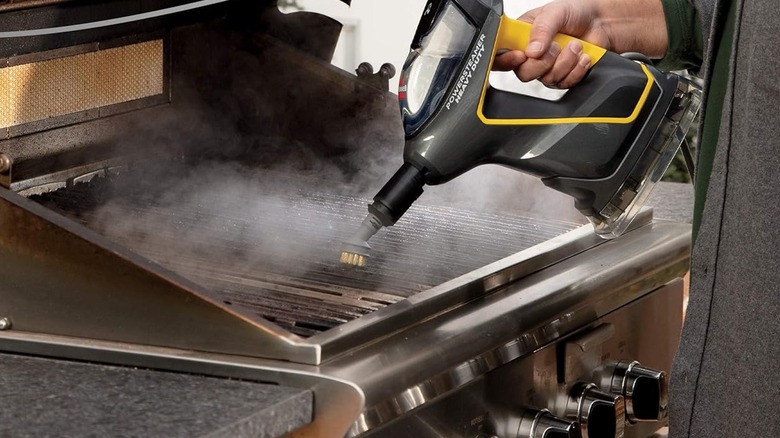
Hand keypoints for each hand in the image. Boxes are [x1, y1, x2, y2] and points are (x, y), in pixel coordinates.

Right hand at [493, 0, 667, 88]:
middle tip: (556, 46)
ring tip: (575, 45)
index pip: (501, 55)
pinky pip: (564, 83)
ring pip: (546, 79)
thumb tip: (532, 50)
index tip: (521, 55)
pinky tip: (581, 57)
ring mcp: (546, 68)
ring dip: (565, 62)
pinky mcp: (562, 77)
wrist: (601, 23)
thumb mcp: (555, 12)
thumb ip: (542, 29)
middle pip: (523, 73)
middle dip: (544, 61)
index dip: (506, 61)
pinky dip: (576, 70)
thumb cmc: (576, 13)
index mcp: (520, 37)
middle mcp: (531, 55)